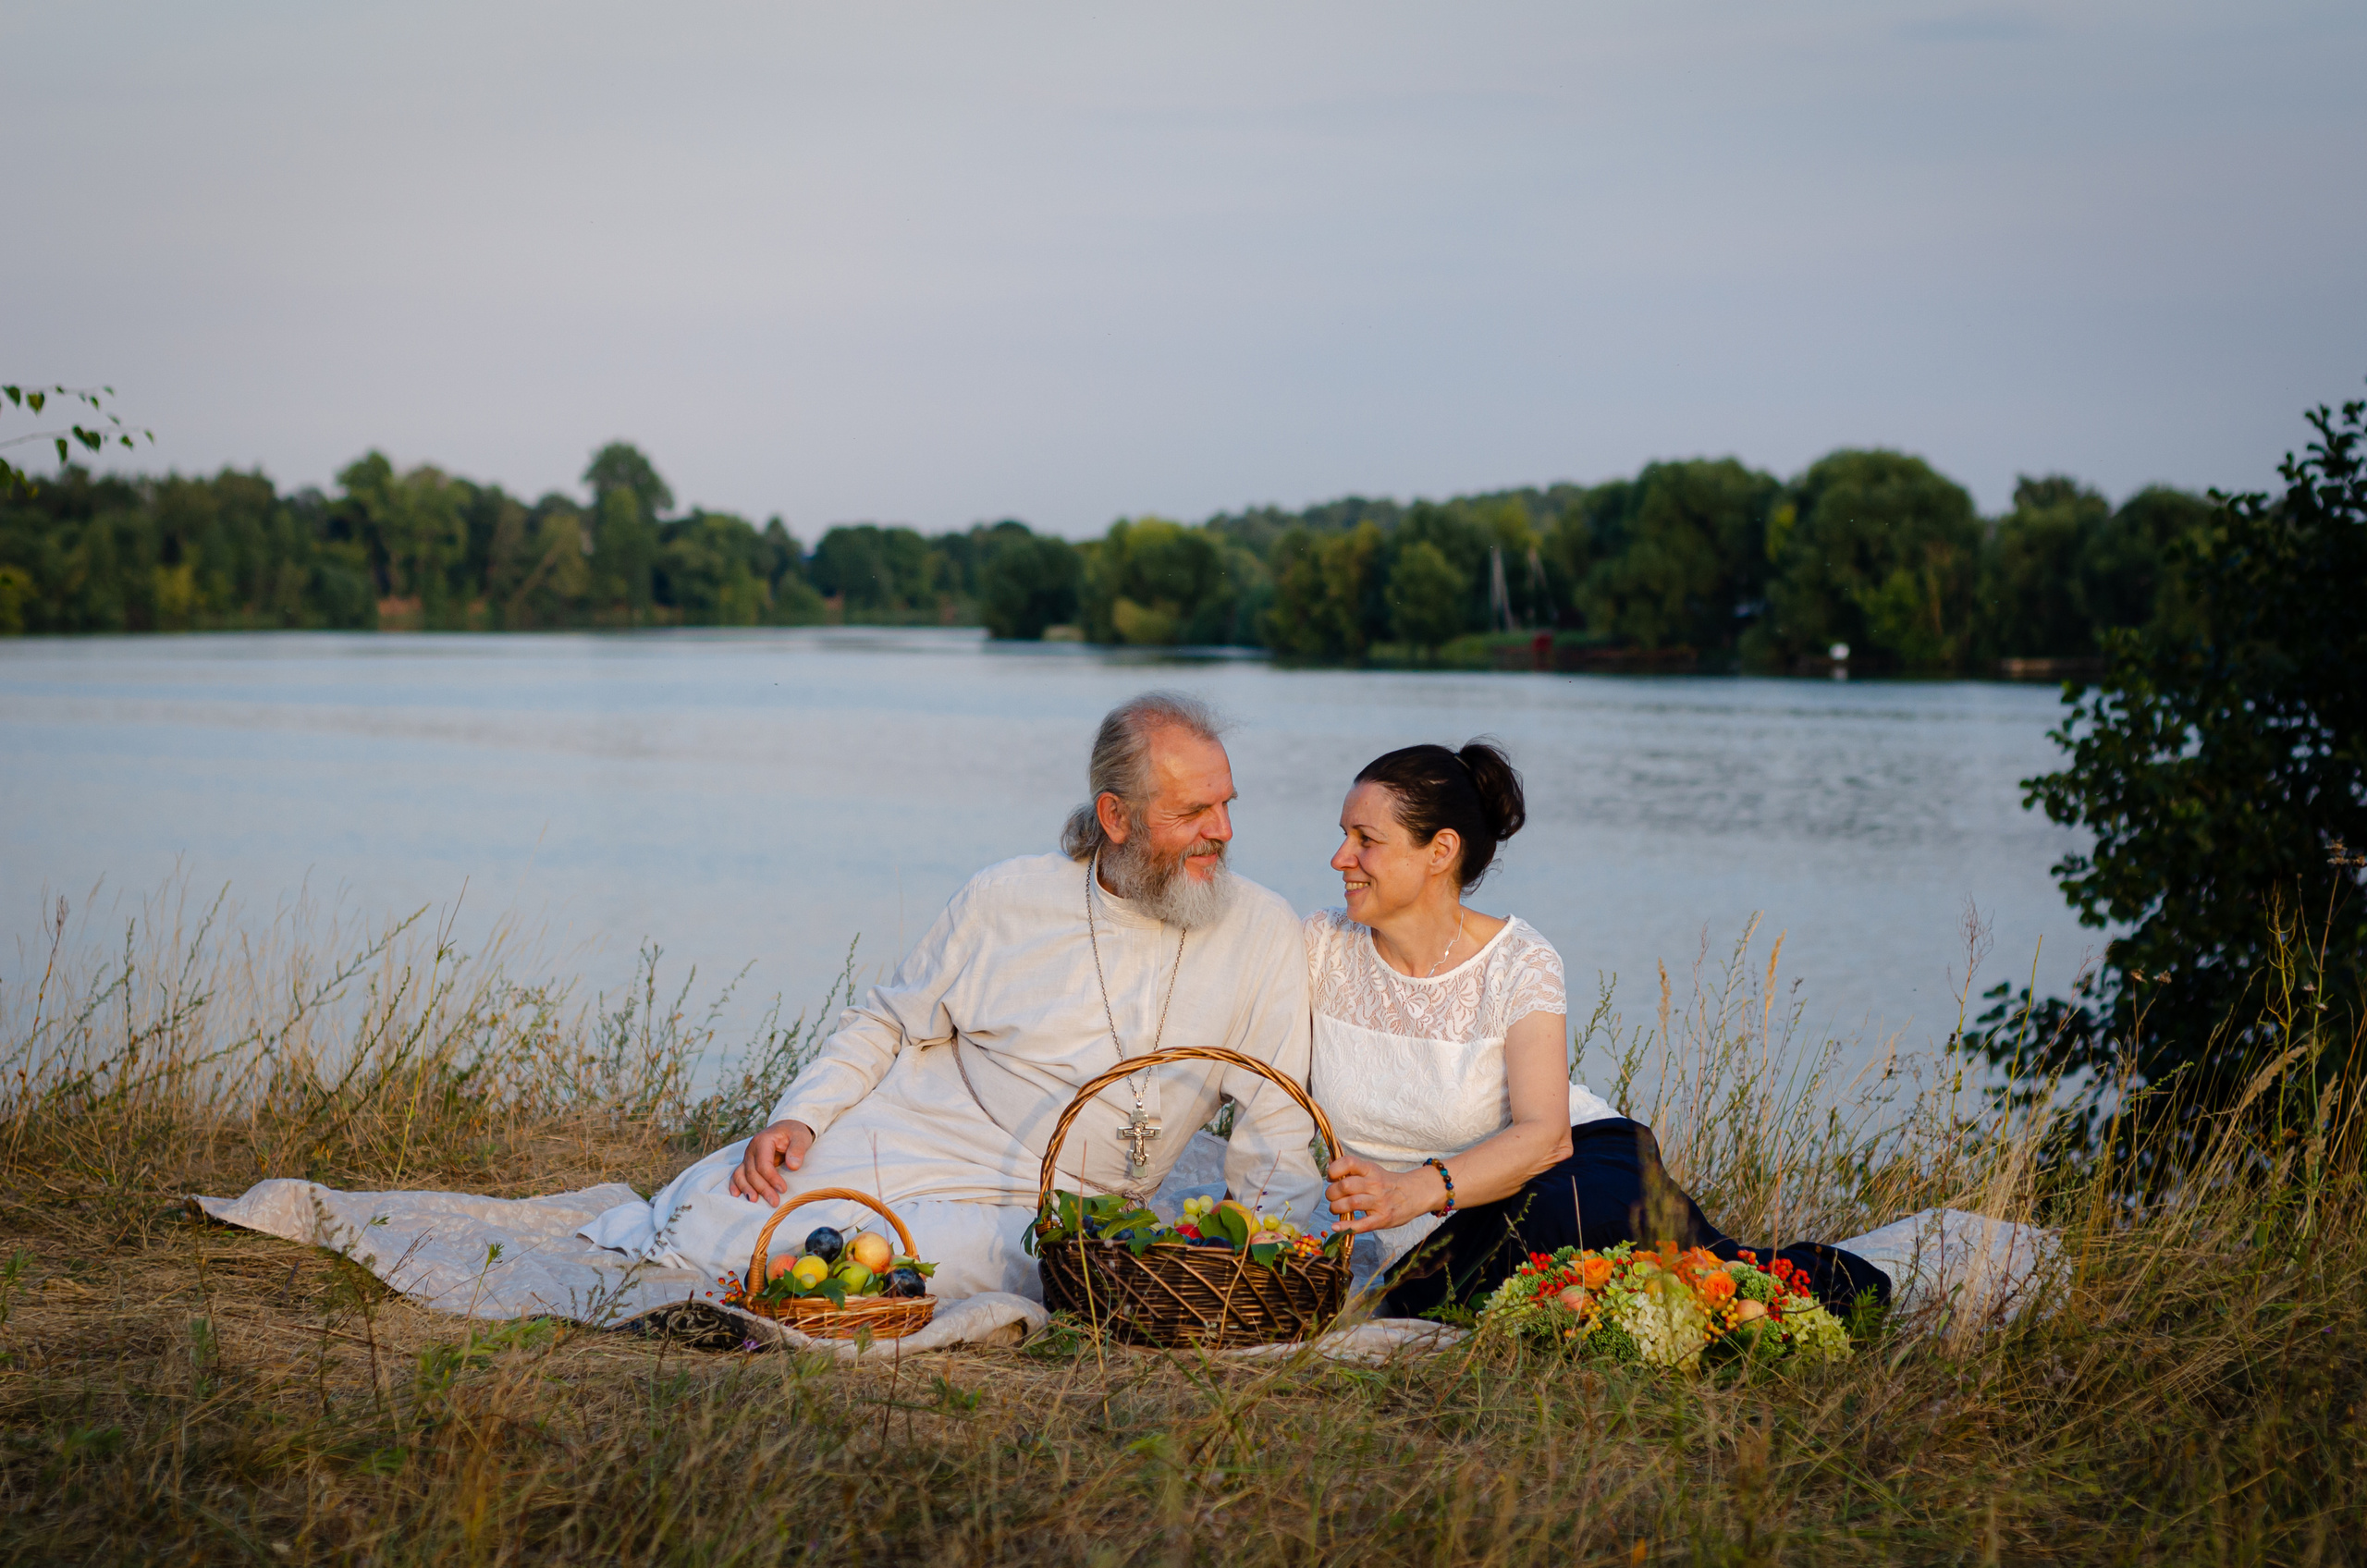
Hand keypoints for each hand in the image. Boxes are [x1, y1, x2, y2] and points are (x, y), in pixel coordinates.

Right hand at [728, 1119, 814, 1203]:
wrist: (787, 1127)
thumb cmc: (794, 1133)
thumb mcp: (800, 1137)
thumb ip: (797, 1150)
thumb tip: (793, 1166)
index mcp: (763, 1141)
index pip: (763, 1164)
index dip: (772, 1178)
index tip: (783, 1189)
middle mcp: (752, 1149)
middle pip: (752, 1172)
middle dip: (762, 1188)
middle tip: (774, 1202)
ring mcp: (748, 1156)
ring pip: (741, 1174)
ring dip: (747, 1189)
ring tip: (754, 1201)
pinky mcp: (747, 1162)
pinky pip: (737, 1174)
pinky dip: (735, 1184)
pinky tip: (736, 1194)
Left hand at [1325, 1153, 1446, 1233]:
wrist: (1415, 1194)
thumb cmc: (1387, 1183)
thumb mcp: (1373, 1170)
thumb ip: (1352, 1169)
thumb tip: (1329, 1164)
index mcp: (1371, 1170)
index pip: (1349, 1163)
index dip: (1335, 1169)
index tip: (1331, 1176)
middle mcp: (1375, 1185)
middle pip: (1346, 1186)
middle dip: (1331, 1193)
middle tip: (1332, 1196)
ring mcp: (1379, 1203)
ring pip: (1351, 1203)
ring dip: (1336, 1208)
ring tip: (1335, 1209)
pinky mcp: (1382, 1219)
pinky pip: (1362, 1224)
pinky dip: (1346, 1226)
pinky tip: (1336, 1227)